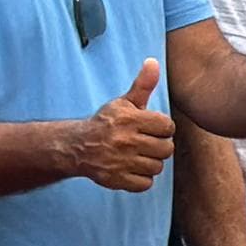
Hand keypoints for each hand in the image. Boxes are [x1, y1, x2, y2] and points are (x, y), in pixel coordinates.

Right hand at [71, 60, 173, 191]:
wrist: (77, 146)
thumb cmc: (107, 122)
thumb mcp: (124, 102)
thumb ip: (143, 85)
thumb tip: (153, 61)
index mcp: (129, 119)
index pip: (168, 127)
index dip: (163, 128)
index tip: (152, 128)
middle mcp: (125, 140)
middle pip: (166, 149)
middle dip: (159, 146)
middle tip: (147, 143)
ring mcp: (120, 162)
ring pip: (157, 167)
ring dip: (151, 162)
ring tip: (140, 155)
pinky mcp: (116, 179)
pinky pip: (145, 184)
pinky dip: (142, 178)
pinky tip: (132, 168)